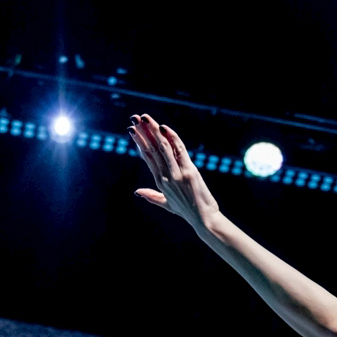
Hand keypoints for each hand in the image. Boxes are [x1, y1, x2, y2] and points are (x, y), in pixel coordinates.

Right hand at [129, 114, 220, 233]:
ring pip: (162, 147)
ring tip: (145, 118)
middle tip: (134, 118)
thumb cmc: (186, 211)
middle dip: (143, 132)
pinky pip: (179, 150)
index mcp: (159, 182)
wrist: (203, 219)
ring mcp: (176, 173)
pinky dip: (172, 138)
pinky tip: (164, 128)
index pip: (147, 157)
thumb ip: (151, 196)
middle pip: (152, 149)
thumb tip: (137, 191)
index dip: (139, 142)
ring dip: (153, 130)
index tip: (132, 130)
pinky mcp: (189, 171)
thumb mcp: (166, 204)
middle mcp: (165, 176)